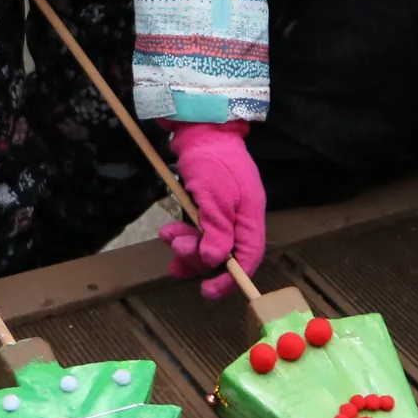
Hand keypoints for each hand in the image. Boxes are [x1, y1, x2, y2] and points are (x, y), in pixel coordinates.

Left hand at [160, 120, 265, 299]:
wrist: (200, 127)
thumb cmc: (210, 160)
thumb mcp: (213, 198)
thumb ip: (217, 232)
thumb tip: (217, 262)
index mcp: (250, 216)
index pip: (249, 257)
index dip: (231, 279)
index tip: (207, 291)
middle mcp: (240, 216)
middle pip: (225, 252)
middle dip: (198, 256)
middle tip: (176, 249)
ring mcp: (225, 209)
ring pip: (208, 242)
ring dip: (186, 244)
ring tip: (167, 237)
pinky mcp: (209, 203)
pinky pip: (198, 228)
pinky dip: (184, 233)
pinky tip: (168, 232)